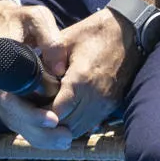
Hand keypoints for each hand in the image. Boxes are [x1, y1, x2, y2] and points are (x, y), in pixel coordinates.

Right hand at [0, 0, 72, 148]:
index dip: (30, 111)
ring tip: (65, 140)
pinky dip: (32, 130)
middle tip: (65, 138)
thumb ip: (49, 39)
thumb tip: (60, 67)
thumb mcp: (36, 18)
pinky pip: (14, 118)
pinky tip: (53, 136)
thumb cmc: (20, 18)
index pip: (10, 96)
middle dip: (39, 130)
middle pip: (11, 115)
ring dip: (37, 135)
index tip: (54, 119)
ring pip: (13, 121)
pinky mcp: (0, 98)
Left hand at [41, 11, 138, 138]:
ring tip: (50, 113)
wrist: (130, 31)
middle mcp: (94, 97)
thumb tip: (29, 77)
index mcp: (80, 80)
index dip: (38, 114)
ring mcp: (105, 103)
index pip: (54, 114)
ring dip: (62, 126)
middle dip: (47, 123)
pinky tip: (67, 112)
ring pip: (77, 129)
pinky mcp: (112, 104)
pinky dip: (76, 123)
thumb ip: (47, 59)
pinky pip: (90, 124)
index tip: (30, 106)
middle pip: (64, 126)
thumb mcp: (66, 39)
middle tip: (35, 111)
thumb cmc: (95, 32)